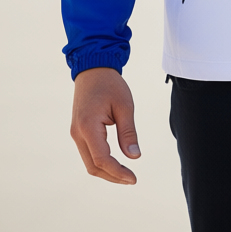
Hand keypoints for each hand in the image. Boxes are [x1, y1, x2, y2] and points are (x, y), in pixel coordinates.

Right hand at [70, 67, 140, 184]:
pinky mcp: (78, 132)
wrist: (93, 71)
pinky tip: (116, 162)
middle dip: (112, 176)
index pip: (102, 159)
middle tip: (131, 179)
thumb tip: (135, 156)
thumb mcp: (125, 106)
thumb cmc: (111, 85)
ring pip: (89, 162)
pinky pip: (88, 153)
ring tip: (126, 174)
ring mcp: (76, 134)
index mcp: (88, 127)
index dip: (118, 171)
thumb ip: (128, 132)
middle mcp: (77, 134)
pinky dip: (101, 162)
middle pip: (92, 166)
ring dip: (106, 171)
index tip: (133, 178)